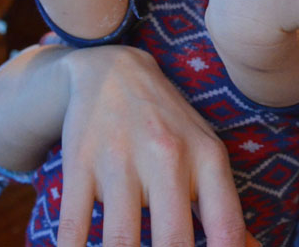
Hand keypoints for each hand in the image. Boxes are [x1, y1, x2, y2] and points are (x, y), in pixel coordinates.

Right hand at [56, 45, 253, 246]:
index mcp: (207, 158)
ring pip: (119, 241)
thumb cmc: (170, 125)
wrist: (113, 69)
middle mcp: (167, 157)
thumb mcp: (206, 155)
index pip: (226, 227)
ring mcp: (120, 160)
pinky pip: (72, 226)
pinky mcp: (78, 163)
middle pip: (173, 240)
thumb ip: (225, 208)